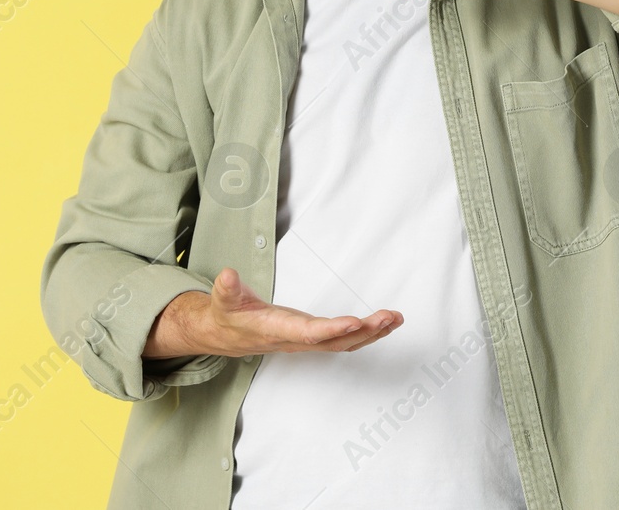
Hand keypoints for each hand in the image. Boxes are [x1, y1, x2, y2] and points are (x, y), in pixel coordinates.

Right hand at [144, 267, 403, 358]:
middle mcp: (297, 339)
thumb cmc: (229, 316)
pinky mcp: (314, 337)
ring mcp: (308, 340)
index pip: (307, 332)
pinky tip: (384, 323)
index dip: (331, 330)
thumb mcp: (223, 300)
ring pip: (345, 343)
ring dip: (372, 333)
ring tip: (395, 319)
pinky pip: (345, 340)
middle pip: (335, 342)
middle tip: (389, 318)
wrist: (228, 335)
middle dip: (364, 332)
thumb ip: (227, 289)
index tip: (354, 322)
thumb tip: (227, 275)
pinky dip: (367, 333)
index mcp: (276, 330)